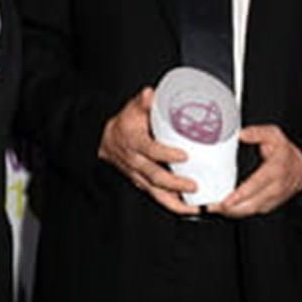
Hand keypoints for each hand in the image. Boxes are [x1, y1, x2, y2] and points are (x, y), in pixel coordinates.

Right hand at [98, 87, 199, 215]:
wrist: (107, 141)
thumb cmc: (125, 124)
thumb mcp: (132, 109)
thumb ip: (143, 102)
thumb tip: (151, 93)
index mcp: (134, 142)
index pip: (150, 150)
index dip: (166, 154)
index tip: (184, 155)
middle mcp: (136, 162)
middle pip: (155, 176)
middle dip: (175, 183)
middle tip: (194, 185)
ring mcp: (138, 175)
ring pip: (156, 192)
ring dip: (175, 201)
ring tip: (194, 206)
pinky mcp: (142, 183)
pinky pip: (157, 197)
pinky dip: (172, 204)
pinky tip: (188, 208)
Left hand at [208, 125, 301, 217]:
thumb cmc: (285, 152)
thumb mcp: (274, 135)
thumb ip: (257, 132)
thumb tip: (242, 135)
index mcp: (275, 170)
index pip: (256, 185)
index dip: (240, 195)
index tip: (226, 200)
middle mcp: (275, 187)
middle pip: (251, 204)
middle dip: (230, 208)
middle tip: (213, 206)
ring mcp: (273, 198)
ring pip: (251, 211)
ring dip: (233, 213)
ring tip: (216, 209)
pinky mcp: (270, 205)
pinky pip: (254, 212)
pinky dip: (239, 213)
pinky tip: (227, 210)